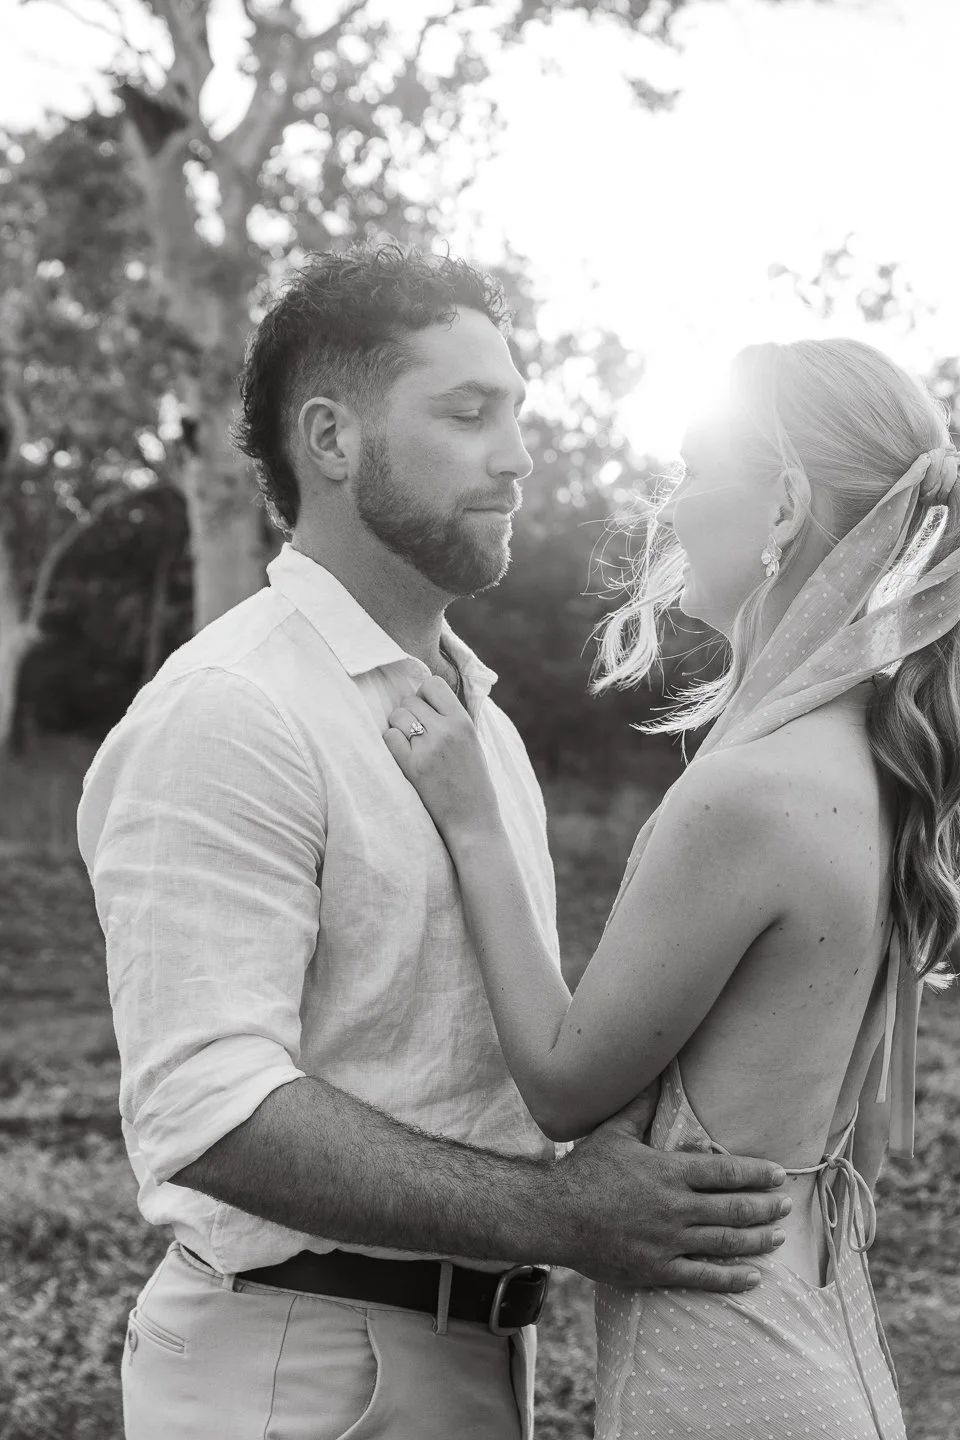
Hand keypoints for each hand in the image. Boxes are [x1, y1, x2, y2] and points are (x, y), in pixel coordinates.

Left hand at [384, 674, 500, 838]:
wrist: (473, 819)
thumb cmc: (472, 780)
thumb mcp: (473, 741)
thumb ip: (453, 718)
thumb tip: (426, 695)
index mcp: (463, 722)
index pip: (432, 685)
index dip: (424, 695)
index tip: (426, 710)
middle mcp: (446, 731)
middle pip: (410, 701)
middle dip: (409, 713)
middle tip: (416, 732)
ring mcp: (428, 748)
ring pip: (397, 716)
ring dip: (398, 726)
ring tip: (409, 743)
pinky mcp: (412, 766)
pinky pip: (389, 737)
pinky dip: (392, 743)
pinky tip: (402, 754)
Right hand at [546, 1091, 790, 1291]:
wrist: (556, 1216)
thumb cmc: (585, 1170)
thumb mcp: (614, 1131)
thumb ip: (641, 1106)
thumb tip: (657, 1072)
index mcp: (668, 1172)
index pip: (725, 1171)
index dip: (756, 1173)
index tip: (778, 1174)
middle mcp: (675, 1208)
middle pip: (733, 1208)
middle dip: (765, 1207)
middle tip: (787, 1205)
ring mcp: (668, 1241)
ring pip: (724, 1242)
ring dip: (757, 1239)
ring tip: (779, 1237)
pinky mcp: (657, 1269)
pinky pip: (702, 1277)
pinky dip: (731, 1277)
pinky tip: (753, 1276)